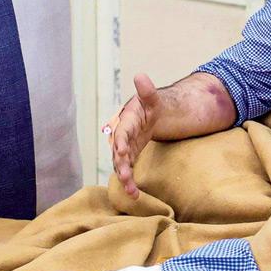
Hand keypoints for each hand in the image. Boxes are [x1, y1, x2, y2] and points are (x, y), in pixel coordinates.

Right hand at [107, 74, 161, 198]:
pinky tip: (135, 194)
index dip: (120, 141)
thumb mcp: (152, 98)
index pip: (121, 132)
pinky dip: (129, 182)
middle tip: (126, 177)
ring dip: (124, 178)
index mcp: (126, 121)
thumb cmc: (149, 106)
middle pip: (118, 152)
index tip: (121, 151)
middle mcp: (121, 136)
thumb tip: (140, 76)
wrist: (148, 115)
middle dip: (121, 165)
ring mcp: (124, 148)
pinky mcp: (128, 157)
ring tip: (131, 191)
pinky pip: (126, 170)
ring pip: (120, 164)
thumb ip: (147, 91)